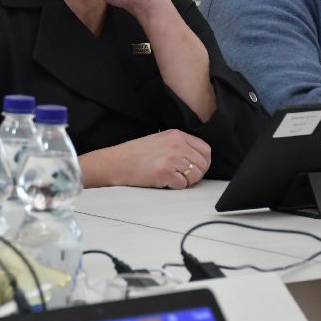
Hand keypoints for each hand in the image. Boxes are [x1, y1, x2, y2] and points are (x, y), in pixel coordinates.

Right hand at [80, 129, 210, 188]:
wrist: (115, 162)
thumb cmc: (134, 154)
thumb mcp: (160, 140)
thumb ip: (180, 145)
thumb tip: (197, 159)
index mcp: (176, 135)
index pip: (205, 150)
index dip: (202, 162)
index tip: (194, 168)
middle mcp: (176, 144)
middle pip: (202, 164)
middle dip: (195, 174)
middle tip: (181, 176)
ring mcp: (172, 158)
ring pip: (196, 176)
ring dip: (186, 181)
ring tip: (171, 178)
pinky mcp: (166, 173)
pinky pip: (183, 185)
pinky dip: (175, 186)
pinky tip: (163, 181)